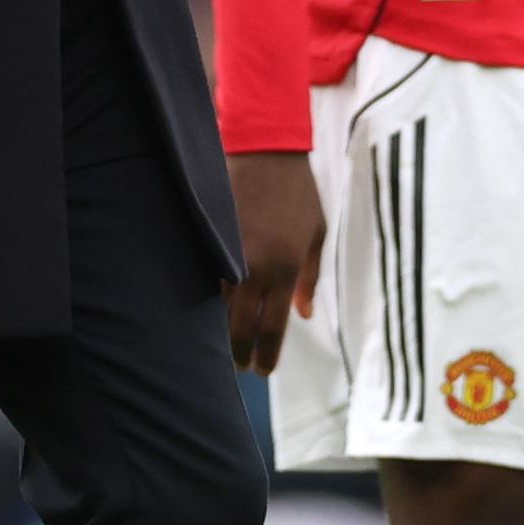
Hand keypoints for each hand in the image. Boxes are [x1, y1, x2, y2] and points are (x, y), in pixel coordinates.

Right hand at [224, 149, 326, 374]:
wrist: (266, 152)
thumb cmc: (298, 194)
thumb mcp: (316, 235)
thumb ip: (310, 279)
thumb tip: (303, 316)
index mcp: (286, 271)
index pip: (272, 329)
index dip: (266, 356)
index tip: (262, 372)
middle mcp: (256, 270)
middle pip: (241, 328)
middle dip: (240, 354)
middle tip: (241, 366)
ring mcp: (229, 256)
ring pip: (219, 308)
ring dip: (221, 331)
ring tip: (223, 345)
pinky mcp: (210, 241)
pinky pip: (207, 282)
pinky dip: (208, 301)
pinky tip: (208, 313)